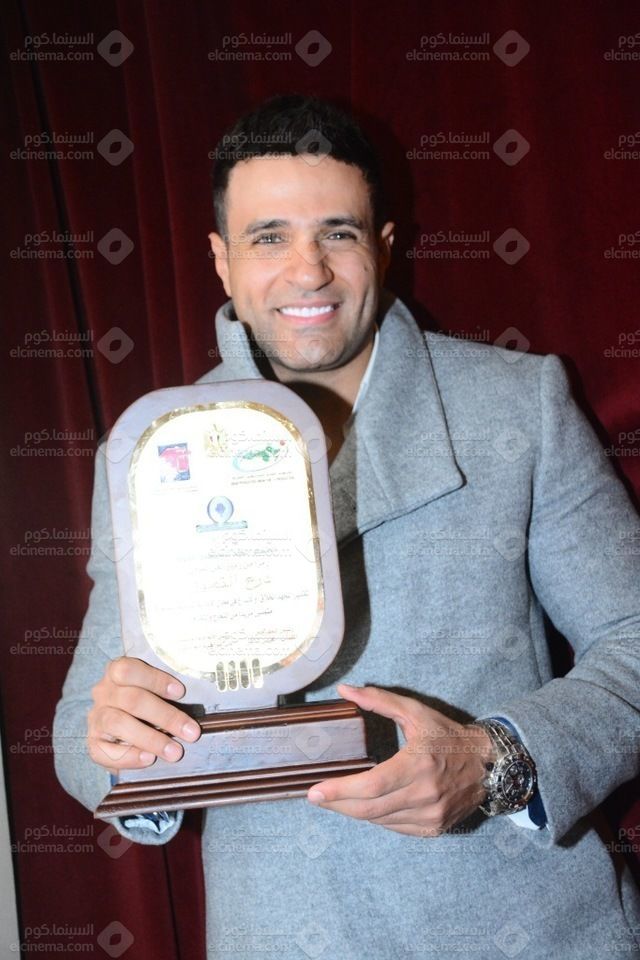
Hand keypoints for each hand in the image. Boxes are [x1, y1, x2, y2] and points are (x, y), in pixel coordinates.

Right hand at [88, 656, 200, 771]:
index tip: (181, 693)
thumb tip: (193, 709)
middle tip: (191, 733)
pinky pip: (104, 751)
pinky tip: (148, 759)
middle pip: (132, 700)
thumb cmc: (144, 700)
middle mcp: (103, 692)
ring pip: (118, 723)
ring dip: (150, 739)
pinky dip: (129, 756)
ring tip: (174, 752)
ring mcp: (96, 717)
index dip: (155, 680)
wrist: (116, 725)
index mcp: (116, 671)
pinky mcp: (93, 742)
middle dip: (165, 716)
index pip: (129, 669)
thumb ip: (165, 693)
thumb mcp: (151, 689)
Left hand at [306, 683, 492, 836]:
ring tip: (336, 800)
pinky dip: (376, 819)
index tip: (316, 791)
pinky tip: (365, 807)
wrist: (487, 765)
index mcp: (418, 765)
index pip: (372, 785)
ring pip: (380, 821)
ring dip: (354, 812)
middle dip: (338, 805)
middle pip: (370, 809)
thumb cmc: (448, 736)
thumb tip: (345, 690)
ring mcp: (430, 816)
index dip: (341, 790)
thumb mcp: (415, 712)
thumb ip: (379, 700)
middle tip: (316, 797)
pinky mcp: (433, 828)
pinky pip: (395, 828)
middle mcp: (425, 795)